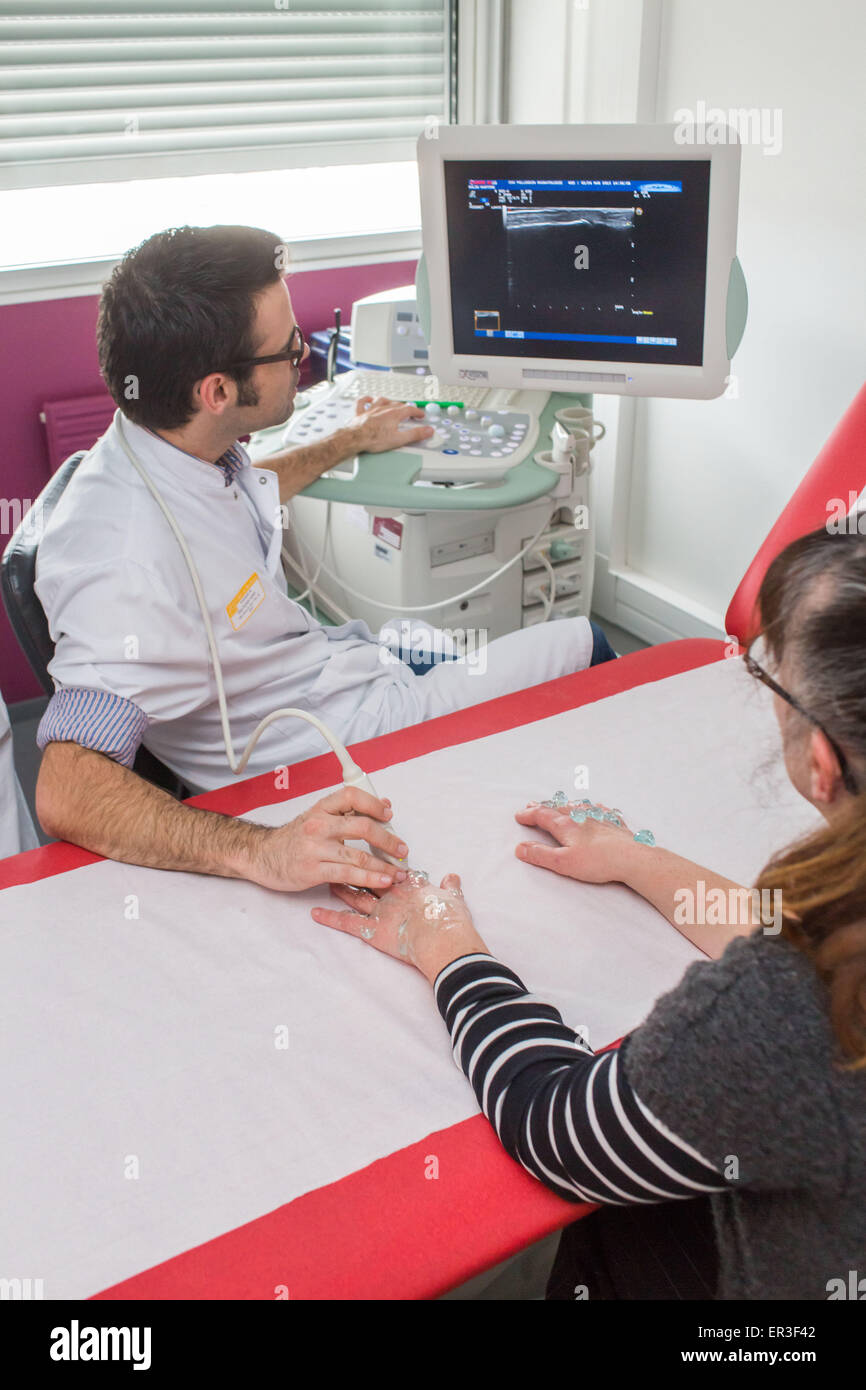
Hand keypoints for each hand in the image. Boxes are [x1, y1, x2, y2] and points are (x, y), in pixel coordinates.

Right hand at [248, 786, 409, 892]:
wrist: (262, 856)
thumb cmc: (294, 838)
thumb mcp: (317, 817)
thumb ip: (346, 812)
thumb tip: (382, 805)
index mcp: (321, 808)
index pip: (353, 796)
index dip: (375, 804)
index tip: (389, 814)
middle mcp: (319, 825)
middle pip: (363, 828)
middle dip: (389, 840)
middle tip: (402, 850)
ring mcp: (315, 848)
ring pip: (359, 856)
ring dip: (385, 866)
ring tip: (399, 872)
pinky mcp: (313, 870)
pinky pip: (348, 875)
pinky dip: (370, 878)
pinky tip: (383, 881)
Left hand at [311, 869, 488, 982]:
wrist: (444, 941)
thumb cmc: (451, 920)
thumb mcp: (455, 899)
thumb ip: (452, 887)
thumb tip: (452, 877)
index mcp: (410, 885)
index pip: (390, 867)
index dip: (379, 858)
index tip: (368, 847)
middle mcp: (391, 894)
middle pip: (367, 875)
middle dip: (353, 865)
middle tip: (338, 854)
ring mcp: (380, 911)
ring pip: (354, 895)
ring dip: (340, 887)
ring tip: (325, 876)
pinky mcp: (371, 930)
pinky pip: (347, 923)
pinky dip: (330, 918)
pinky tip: (314, 914)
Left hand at [347, 396, 434, 453]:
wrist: (355, 438)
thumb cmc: (374, 438)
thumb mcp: (399, 439)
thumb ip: (415, 434)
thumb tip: (428, 431)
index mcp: (394, 414)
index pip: (409, 409)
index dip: (417, 412)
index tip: (421, 415)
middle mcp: (383, 409)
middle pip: (397, 404)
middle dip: (405, 407)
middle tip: (410, 412)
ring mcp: (371, 410)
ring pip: (382, 400)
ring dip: (389, 401)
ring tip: (393, 403)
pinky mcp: (360, 413)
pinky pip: (362, 402)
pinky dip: (366, 399)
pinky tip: (369, 399)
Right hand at [514, 799, 644, 883]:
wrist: (633, 858)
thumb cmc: (599, 862)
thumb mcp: (563, 863)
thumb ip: (540, 855)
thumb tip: (520, 848)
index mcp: (567, 826)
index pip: (543, 816)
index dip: (529, 815)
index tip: (519, 815)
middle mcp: (582, 817)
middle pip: (558, 808)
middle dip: (544, 807)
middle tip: (533, 805)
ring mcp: (600, 819)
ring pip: (579, 807)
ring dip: (565, 804)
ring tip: (559, 803)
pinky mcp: (615, 825)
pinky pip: (602, 811)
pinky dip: (593, 807)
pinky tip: (596, 807)